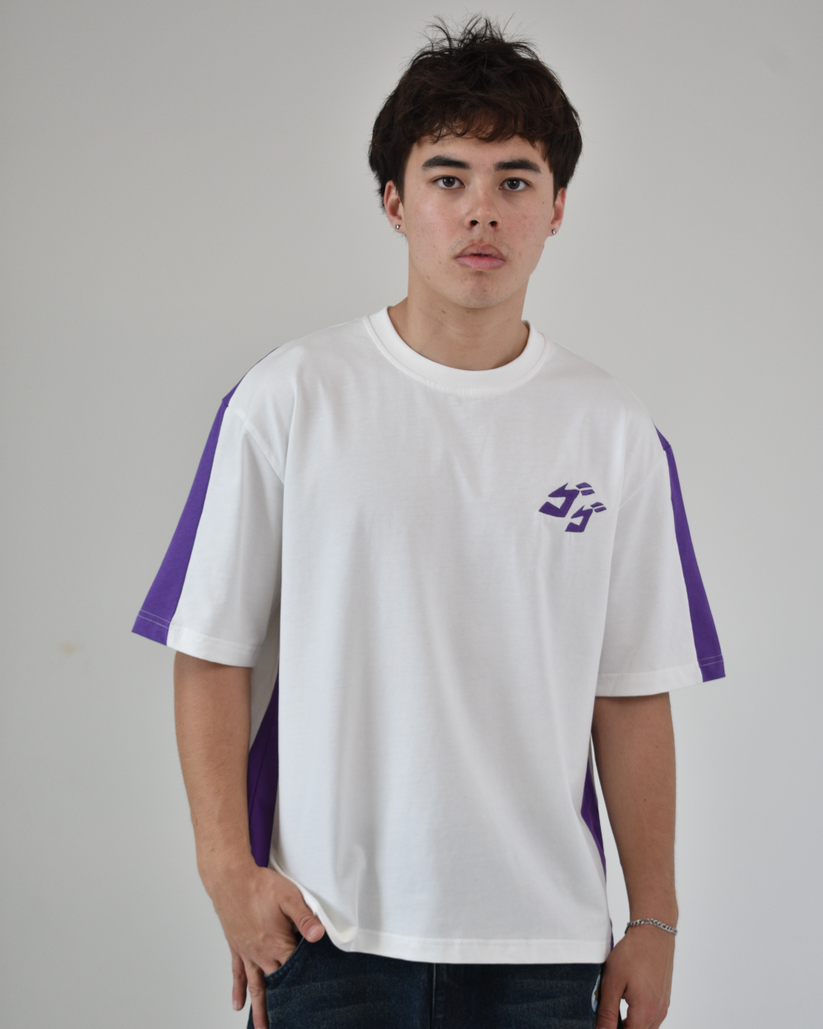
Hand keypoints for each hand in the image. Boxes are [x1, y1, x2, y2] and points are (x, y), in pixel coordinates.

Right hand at [204, 860, 324, 1028]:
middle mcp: (261, 954)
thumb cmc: (260, 885)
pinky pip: (238, 974)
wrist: (230, 879)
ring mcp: (248, 953)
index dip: (307, 982)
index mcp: (277, 944)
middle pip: (277, 985)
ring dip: (260, 1009)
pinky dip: (238, 991)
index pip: (296, 970)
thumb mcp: (289, 896)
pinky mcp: (237, 948)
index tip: (315, 999)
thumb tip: (319, 935)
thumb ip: (305, 917)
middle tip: (293, 1022)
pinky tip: (238, 1005)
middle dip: (286, 1004)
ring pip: (255, 987)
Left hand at [595, 926, 673, 1028]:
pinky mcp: (664, 999)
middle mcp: (658, 1015)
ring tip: (613, 1008)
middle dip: (620, 1027)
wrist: (653, 933)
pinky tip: (626, 1001)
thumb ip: (607, 1013)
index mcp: (645, 1014)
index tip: (603, 1022)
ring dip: (629, 1024)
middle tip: (605, 1016)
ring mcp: (663, 1007)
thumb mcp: (612, 983)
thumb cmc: (632, 954)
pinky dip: (638, 1017)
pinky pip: (651, 1018)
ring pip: (645, 1028)